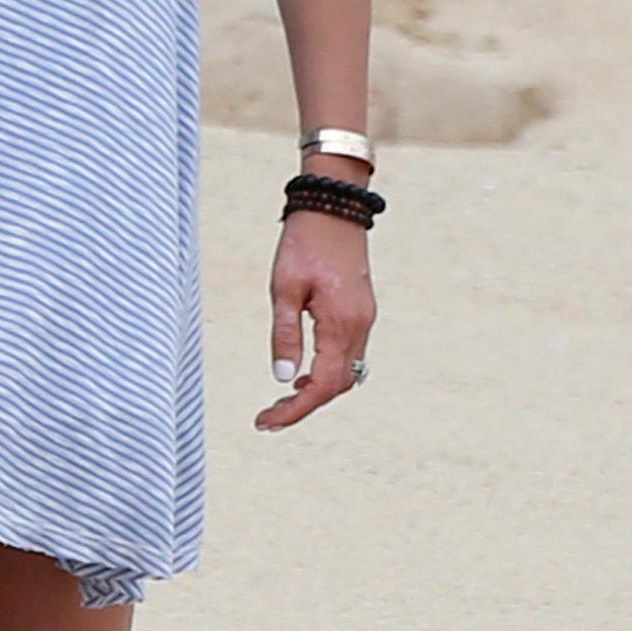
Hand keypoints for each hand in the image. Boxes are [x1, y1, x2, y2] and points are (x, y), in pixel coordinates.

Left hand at [258, 214, 371, 429]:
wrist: (334, 208)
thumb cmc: (304, 244)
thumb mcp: (283, 289)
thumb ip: (284, 334)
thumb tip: (282, 378)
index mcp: (340, 324)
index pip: (322, 385)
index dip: (296, 410)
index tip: (266, 422)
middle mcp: (360, 326)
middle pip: (338, 386)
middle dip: (305, 406)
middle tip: (269, 416)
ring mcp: (365, 320)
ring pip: (347, 373)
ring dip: (318, 391)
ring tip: (282, 400)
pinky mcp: (362, 312)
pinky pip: (349, 355)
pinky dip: (328, 372)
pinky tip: (303, 373)